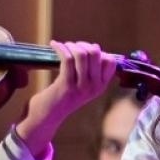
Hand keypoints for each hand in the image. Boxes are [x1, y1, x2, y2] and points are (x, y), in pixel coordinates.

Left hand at [16, 41, 118, 157]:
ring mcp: (81, 86)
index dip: (99, 52)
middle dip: (83, 45)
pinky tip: (54, 44)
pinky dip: (60, 48)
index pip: (111, 62)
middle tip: (72, 46)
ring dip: (71, 45)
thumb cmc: (63, 96)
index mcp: (101, 86)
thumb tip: (94, 48)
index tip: (86, 51)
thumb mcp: (83, 86)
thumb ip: (90, 71)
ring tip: (64, 46)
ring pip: (81, 54)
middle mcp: (94, 87)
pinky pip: (67, 58)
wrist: (48, 115)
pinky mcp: (66, 85)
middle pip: (96, 54)